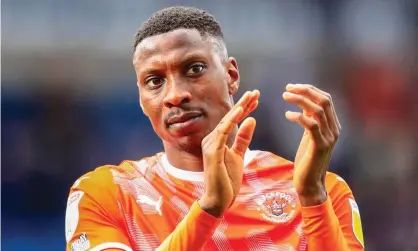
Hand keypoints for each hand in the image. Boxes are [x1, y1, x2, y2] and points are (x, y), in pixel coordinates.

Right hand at [199, 90, 259, 215]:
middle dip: (243, 104)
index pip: (233, 121)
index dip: (244, 109)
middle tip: (256, 92)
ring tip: (251, 97)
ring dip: (240, 108)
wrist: (218, 200)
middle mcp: (211, 139)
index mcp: (217, 140)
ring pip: (227, 121)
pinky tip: (241, 111)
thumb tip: (251, 120)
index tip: (256, 98)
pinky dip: (232, 120)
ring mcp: (210, 144)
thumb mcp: (239, 155)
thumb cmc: (227, 180)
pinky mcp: (212, 151)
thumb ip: (244, 139)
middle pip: (230, 117)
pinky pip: (224, 132)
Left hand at [283, 84, 340, 205]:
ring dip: (300, 100)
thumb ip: (310, 120)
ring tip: (285, 97)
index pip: (326, 99)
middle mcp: (334, 129)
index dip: (309, 90)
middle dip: (305, 91)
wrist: (310, 183)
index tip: (292, 87)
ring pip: (318, 110)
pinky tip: (287, 115)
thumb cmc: (307, 160)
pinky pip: (311, 125)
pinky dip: (299, 117)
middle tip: (287, 89)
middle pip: (324, 101)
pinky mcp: (320, 146)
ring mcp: (329, 138)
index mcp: (333, 125)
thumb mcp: (309, 136)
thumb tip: (304, 103)